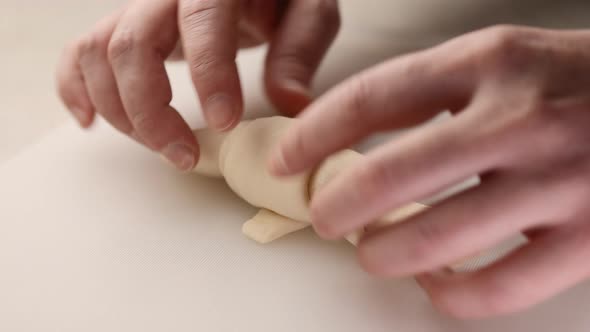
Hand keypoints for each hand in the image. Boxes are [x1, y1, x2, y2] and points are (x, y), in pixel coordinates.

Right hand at [56, 0, 339, 169]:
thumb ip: (298, 50)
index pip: (202, 21)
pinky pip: (81, 52)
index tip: (225, 122)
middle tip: (184, 156)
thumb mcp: (307, 11)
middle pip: (132, 45)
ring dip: (120, 112)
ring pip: (100, 54)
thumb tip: (289, 103)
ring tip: (162, 148)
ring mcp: (139, 9)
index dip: (209, 74)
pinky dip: (76, 89)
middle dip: (151, 111)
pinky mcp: (125, 28)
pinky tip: (91, 122)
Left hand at [269, 25, 589, 317]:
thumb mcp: (499, 59)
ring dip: (387, 253)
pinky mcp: (589, 237)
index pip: (372, 98)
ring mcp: (557, 180)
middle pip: (393, 174)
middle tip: (323, 219)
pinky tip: (436, 284)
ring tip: (372, 252)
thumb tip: (350, 141)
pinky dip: (453, 294)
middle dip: (339, 206)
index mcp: (487, 62)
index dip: (314, 135)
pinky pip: (500, 286)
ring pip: (439, 237)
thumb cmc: (569, 81)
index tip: (285, 161)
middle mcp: (519, 118)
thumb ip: (430, 93)